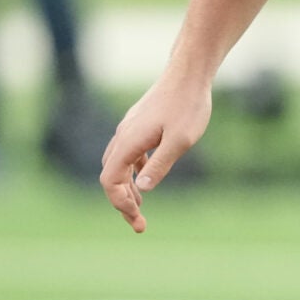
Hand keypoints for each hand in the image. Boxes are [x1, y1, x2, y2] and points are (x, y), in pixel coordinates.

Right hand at [98, 75, 212, 231]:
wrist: (189, 74)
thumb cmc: (188, 106)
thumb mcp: (180, 141)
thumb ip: (160, 165)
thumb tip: (141, 190)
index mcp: (129, 141)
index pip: (110, 180)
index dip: (119, 203)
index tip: (138, 219)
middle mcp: (124, 136)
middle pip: (110, 176)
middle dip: (121, 202)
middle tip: (140, 224)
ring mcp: (130, 130)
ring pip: (117, 166)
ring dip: (125, 189)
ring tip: (140, 209)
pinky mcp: (139, 126)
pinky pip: (128, 156)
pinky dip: (132, 173)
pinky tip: (146, 180)